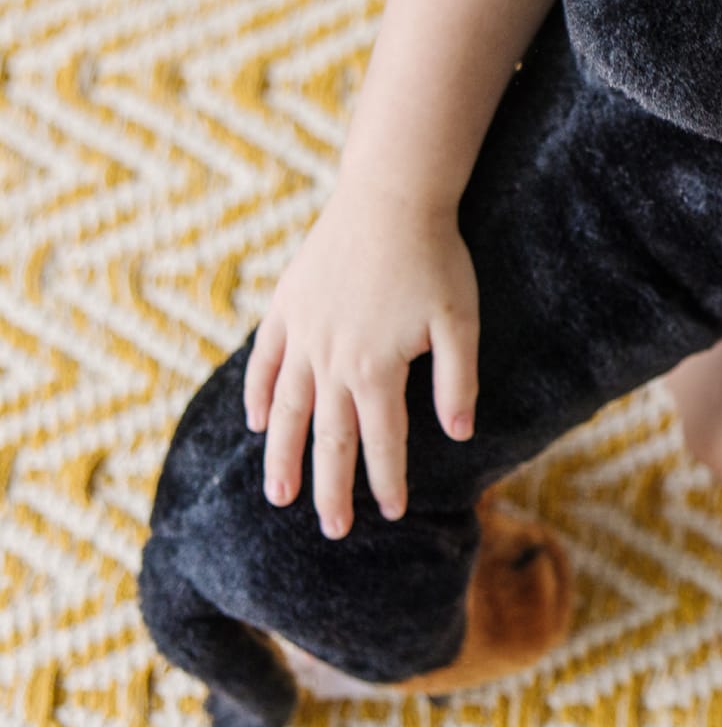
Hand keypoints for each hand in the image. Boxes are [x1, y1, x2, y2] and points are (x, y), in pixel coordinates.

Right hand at [243, 186, 478, 538]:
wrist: (392, 196)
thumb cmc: (435, 258)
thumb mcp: (460, 321)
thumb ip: (457, 381)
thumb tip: (461, 436)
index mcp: (376, 370)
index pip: (382, 441)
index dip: (388, 480)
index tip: (395, 512)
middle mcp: (332, 361)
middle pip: (329, 439)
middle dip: (332, 489)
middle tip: (332, 530)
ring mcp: (303, 335)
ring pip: (286, 410)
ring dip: (282, 457)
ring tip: (279, 497)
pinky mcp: (286, 307)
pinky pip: (264, 362)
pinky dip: (257, 395)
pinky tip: (255, 422)